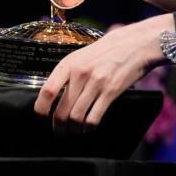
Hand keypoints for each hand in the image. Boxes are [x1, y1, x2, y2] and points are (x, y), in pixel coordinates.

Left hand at [33, 16, 168, 133]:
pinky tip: (88, 127)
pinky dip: (89, 127)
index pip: (48, 90)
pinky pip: (94, 118)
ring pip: (77, 117)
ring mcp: (96, 83)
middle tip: (59, 131)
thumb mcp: (81, 56)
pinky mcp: (111, 92)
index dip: (41, 108)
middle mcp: (80, 74)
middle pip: (62, 110)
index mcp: (69, 64)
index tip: (41, 116)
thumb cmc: (105, 51)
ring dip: (73, 129)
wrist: (133, 44)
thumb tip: (53, 96)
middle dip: (58, 126)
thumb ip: (67, 73)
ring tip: (73, 131)